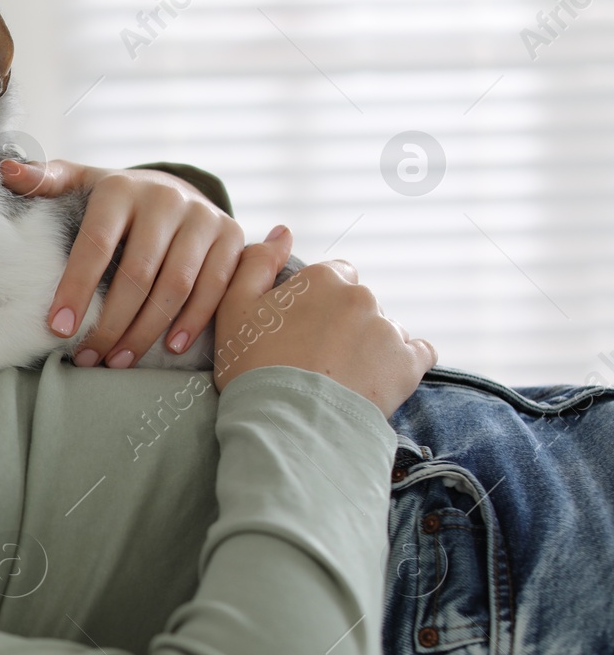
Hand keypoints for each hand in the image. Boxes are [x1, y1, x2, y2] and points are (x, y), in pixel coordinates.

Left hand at [0, 160, 244, 368]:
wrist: (176, 189)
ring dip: (147, 332)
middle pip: (139, 273)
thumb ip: (45, 181)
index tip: (57, 328)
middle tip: (87, 358)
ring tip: (117, 361)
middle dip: (111, 322)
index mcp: (120, 188)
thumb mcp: (80, 183)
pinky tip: (168, 348)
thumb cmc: (115, 200)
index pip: (95, 244)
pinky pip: (214, 288)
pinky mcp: (231, 236)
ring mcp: (203, 217)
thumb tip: (7, 171)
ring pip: (176, 286)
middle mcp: (165, 199)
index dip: (76, 288)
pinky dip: (191, 322)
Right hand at [211, 226, 437, 418]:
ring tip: (343, 378)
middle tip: (317, 359)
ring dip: (370, 345)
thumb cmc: (253, 367)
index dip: (316, 302)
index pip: (333, 275)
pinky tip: (377, 380)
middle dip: (343, 324)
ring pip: (384, 329)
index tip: (301, 331)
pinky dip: (402, 364)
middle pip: (359, 303)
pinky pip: (418, 354)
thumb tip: (284, 230)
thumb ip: (257, 263)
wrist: (287, 424)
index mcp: (322, 279)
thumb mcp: (234, 309)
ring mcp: (388, 329)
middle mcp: (361, 296)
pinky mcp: (409, 363)